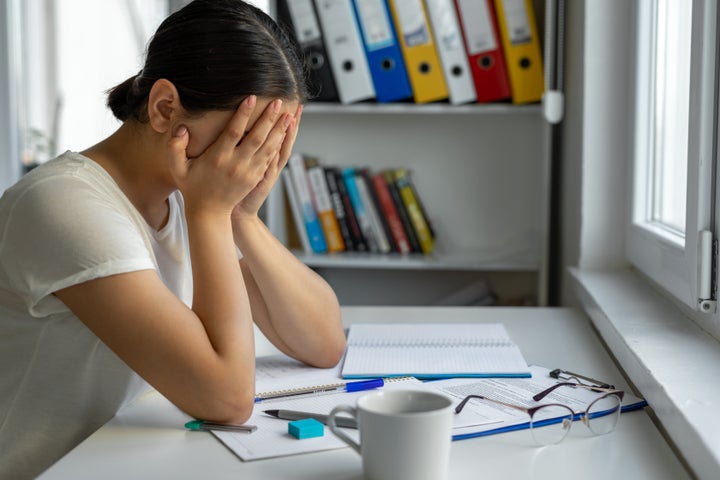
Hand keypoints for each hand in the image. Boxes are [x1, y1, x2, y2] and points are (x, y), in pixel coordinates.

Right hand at [167, 96, 291, 217]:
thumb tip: (181, 128)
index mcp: (218, 158)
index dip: (243, 114)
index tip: (251, 97)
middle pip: (257, 137)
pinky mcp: (256, 177)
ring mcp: (249, 172)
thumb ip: (174, 147)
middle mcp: (236, 164)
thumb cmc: (192, 186)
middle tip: (278, 102)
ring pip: (268, 148)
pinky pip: (270, 158)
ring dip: (279, 131)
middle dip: (269, 118)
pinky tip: (285, 133)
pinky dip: (279, 145)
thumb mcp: (177, 168)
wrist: (209, 212)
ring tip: (289, 115)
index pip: (234, 132)